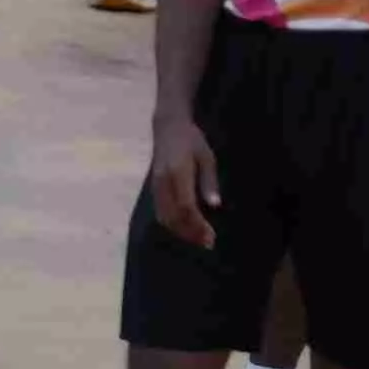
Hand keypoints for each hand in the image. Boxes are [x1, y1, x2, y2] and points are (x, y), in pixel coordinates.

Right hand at [145, 119, 222, 248]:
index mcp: (178, 172)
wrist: (168, 125)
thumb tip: (215, 204)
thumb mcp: (207, 157)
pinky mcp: (153, 185)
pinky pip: (159, 209)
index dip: (198, 224)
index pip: (186, 206)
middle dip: (190, 232)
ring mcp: (155, 183)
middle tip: (208, 243)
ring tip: (198, 238)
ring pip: (163, 215)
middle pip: (173, 215)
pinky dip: (171, 223)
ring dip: (180, 230)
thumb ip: (209, 181)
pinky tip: (184, 227)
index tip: (211, 236)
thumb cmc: (192, 140)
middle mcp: (163, 180)